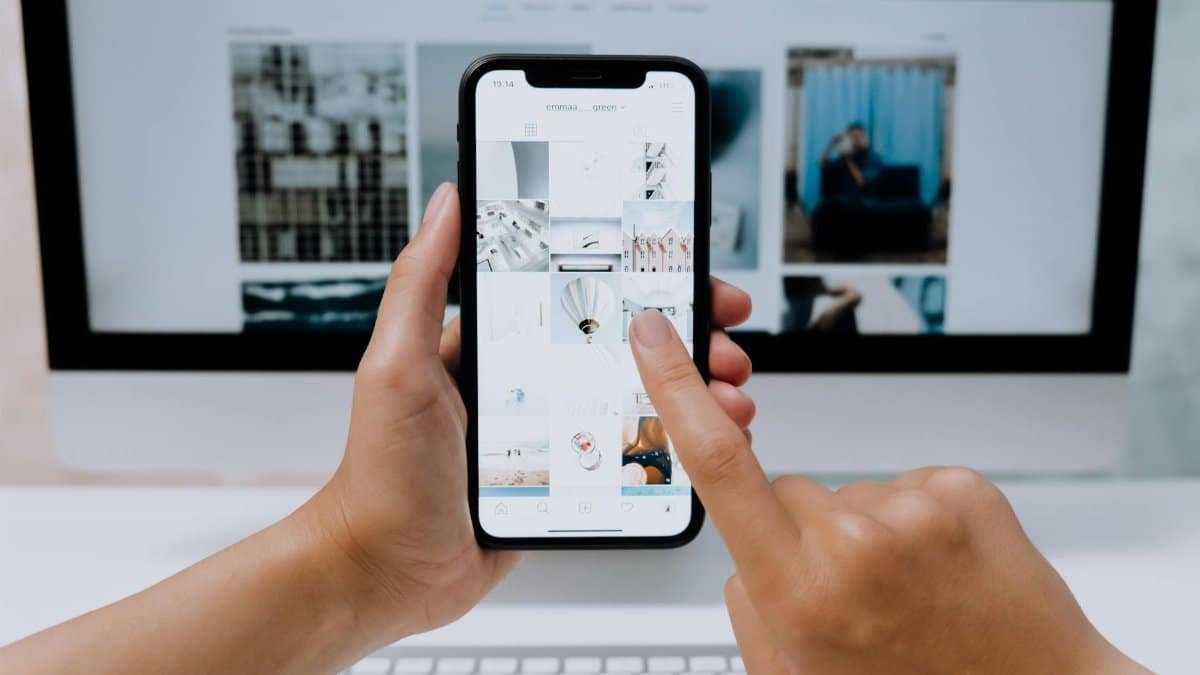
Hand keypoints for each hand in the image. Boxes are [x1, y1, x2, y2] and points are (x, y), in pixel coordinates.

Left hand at [297, 183, 756, 639]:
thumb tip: (446, 201)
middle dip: (685, 341)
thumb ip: (420, 282)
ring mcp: (554, 433)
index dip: (640, 279)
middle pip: (625, 346)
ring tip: (727, 400)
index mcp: (499, 345)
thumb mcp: (397, 364)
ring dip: (691, 394)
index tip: (687, 269)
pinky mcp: (566, 483)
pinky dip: (672, 447)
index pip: (582, 294)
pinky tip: (703, 446)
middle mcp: (532, 383)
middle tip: (727, 345)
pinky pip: (627, 456)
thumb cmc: (381, 472)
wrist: (385, 572)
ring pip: (639, 400)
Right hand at [628, 310, 1146, 674]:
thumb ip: (747, 606)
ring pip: (847, 491)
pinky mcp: (963, 489)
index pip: (717, 463)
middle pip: (785, 488)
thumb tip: (743, 550)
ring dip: (862, 530)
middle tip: (848, 594)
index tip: (655, 336)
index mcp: (799, 591)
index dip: (674, 387)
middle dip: (795, 528)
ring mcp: (916, 511)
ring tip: (906, 593)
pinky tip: (938, 571)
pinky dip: (912, 519)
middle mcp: (855, 544)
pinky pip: (903, 484)